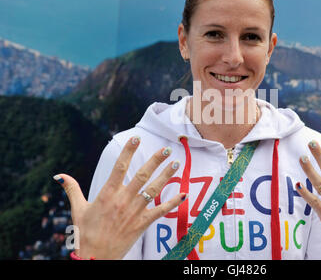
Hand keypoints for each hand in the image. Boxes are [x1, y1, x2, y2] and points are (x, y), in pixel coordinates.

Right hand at [54, 136, 185, 259]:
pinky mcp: (142, 223)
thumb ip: (72, 189)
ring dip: (166, 176)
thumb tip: (59, 175)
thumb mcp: (77, 209)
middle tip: (166, 149)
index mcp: (107, 194)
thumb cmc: (85, 233)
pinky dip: (174, 202)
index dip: (128, 152)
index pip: (119, 167)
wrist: (95, 258)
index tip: (136, 138)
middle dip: (155, 161)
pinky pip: (161, 211)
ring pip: (153, 190)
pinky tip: (184, 194)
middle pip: (141, 176)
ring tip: (175, 164)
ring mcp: (134, 212)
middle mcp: (123, 201)